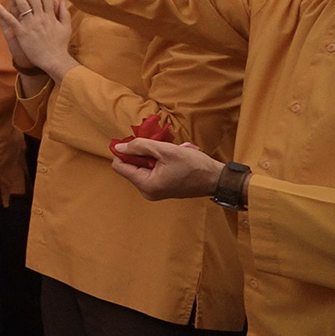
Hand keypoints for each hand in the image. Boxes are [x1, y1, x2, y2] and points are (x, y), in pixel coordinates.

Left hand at [0, 0, 76, 79]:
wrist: (54, 60)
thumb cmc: (59, 45)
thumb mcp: (66, 28)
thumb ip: (64, 13)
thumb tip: (61, 1)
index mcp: (51, 16)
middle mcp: (41, 18)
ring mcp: (30, 25)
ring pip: (22, 6)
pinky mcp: (22, 32)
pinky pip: (10, 20)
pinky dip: (2, 11)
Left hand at [108, 138, 224, 199]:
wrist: (216, 179)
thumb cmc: (194, 165)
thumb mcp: (165, 150)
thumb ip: (139, 146)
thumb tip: (118, 147)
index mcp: (146, 185)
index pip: (119, 166)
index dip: (125, 151)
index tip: (139, 143)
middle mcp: (147, 192)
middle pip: (130, 167)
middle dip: (140, 154)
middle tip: (158, 148)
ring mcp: (154, 192)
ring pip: (140, 168)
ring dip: (150, 157)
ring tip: (167, 155)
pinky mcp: (161, 189)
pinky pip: (150, 172)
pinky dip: (156, 163)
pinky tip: (170, 160)